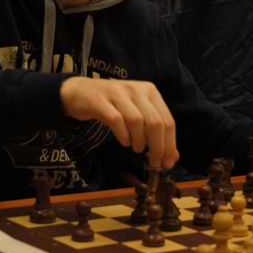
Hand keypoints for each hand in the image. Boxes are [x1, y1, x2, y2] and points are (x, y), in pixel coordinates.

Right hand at [60, 77, 178, 168]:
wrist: (79, 92)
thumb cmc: (112, 105)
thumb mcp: (136, 113)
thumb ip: (154, 132)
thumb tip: (173, 156)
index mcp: (150, 91)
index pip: (167, 120)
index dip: (170, 145)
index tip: (167, 163)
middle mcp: (136, 89)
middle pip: (155, 122)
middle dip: (157, 147)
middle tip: (153, 163)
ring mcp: (118, 93)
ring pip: (137, 121)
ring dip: (139, 141)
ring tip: (136, 148)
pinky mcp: (100, 100)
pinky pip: (116, 120)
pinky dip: (123, 135)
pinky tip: (124, 142)